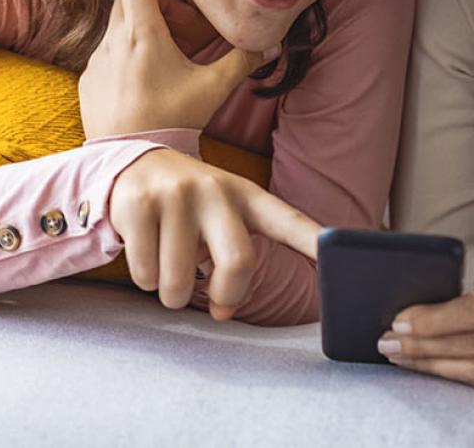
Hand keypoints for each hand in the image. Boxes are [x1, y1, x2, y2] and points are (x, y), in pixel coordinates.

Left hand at [79, 0, 268, 138]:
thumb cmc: (173, 120)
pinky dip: (126, 55)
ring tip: (168, 57)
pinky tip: (146, 82)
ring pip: (117, 28)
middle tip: (181, 24)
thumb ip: (243, 61)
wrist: (131, 160)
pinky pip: (106, 56)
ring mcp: (96, 62)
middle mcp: (113, 42)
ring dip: (141, 31)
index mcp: (142, 34)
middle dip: (156, 2)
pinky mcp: (88, 83)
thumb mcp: (214, 88)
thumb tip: (271, 45)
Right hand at [109, 147, 320, 318]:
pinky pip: (145, 274)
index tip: (340, 253)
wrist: (134, 164)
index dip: (314, 240)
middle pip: (238, 263)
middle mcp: (216, 190)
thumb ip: (235, 261)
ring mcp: (176, 195)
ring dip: (173, 294)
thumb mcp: (225, 216)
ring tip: (170, 270)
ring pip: (179, 282)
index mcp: (247, 196)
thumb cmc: (190, 205)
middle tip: (216, 302)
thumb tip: (226, 310)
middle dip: (226, 295)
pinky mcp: (139, 204)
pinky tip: (146, 251)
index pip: (288, 219)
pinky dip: (145, 279)